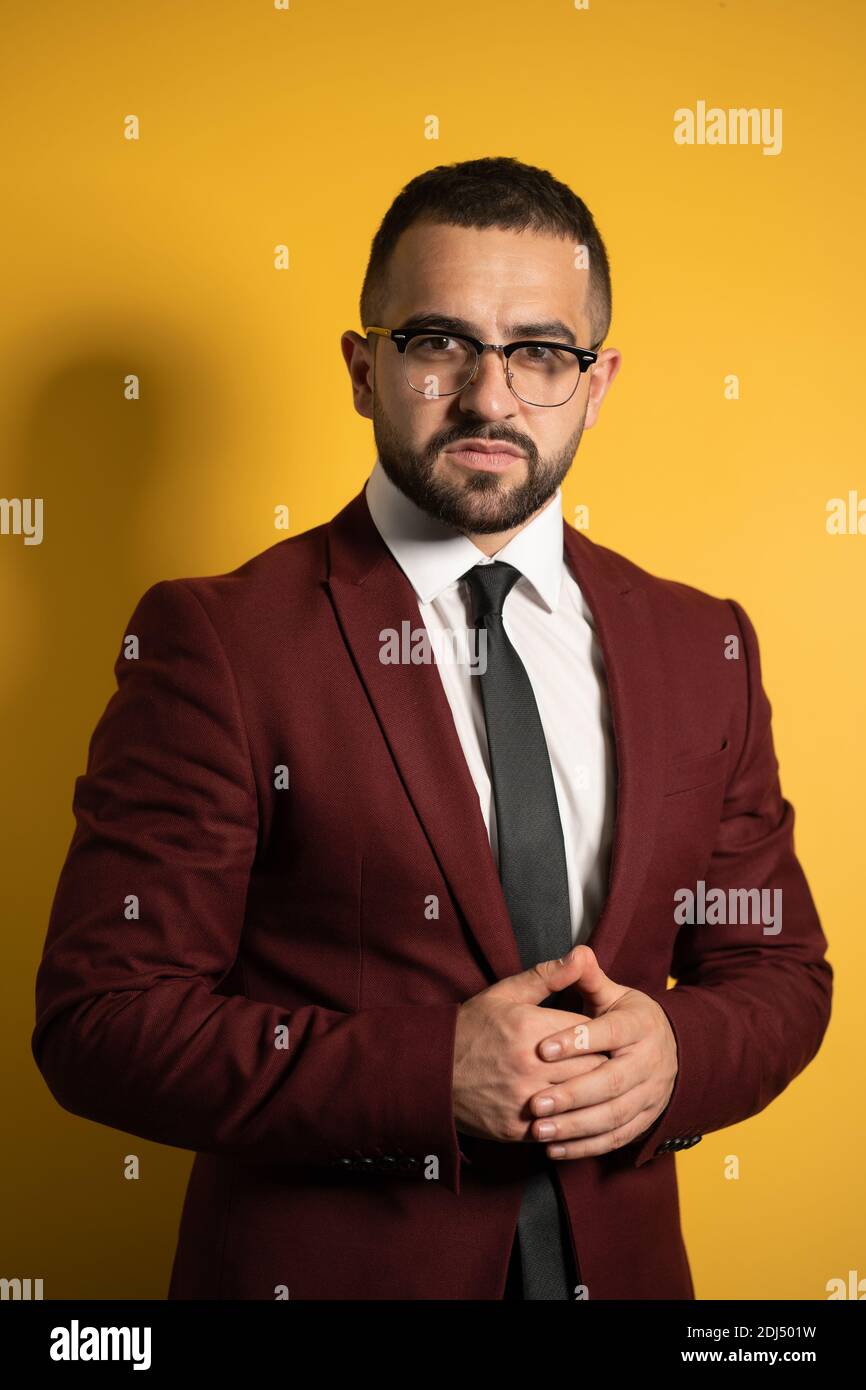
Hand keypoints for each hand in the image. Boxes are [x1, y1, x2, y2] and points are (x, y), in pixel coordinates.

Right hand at [452, 952, 608, 1142]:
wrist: (428, 1071)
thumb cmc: (470, 1028)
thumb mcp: (504, 994)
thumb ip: (547, 976)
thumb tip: (582, 955)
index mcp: (529, 1027)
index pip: (589, 1031)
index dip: (601, 1033)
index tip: (604, 1034)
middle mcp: (530, 1065)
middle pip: (593, 1067)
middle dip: (603, 1063)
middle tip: (609, 1061)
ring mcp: (524, 1100)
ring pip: (581, 1100)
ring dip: (590, 1094)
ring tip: (597, 1087)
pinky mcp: (518, 1129)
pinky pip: (560, 1128)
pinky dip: (569, 1120)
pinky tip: (572, 1110)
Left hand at [527, 945, 677, 1158]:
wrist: (669, 1050)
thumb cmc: (626, 1019)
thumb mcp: (613, 994)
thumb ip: (589, 978)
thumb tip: (578, 951)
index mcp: (640, 1025)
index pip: (609, 1033)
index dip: (577, 1041)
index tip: (541, 1049)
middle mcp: (650, 1061)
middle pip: (612, 1082)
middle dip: (571, 1094)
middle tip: (534, 1103)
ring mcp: (651, 1094)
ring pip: (613, 1115)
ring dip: (575, 1126)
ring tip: (538, 1130)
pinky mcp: (646, 1119)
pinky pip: (616, 1138)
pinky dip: (586, 1147)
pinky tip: (554, 1149)